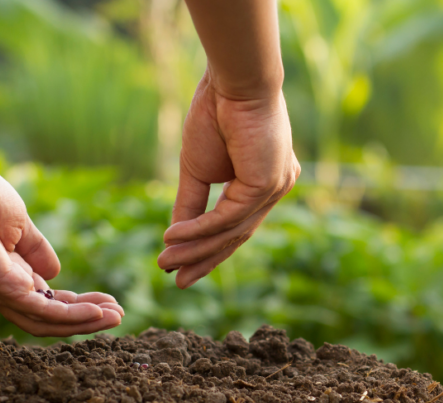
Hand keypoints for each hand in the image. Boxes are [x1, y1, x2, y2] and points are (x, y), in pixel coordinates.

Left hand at [0, 164, 123, 336]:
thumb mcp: (18, 221)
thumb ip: (36, 247)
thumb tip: (55, 271)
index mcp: (7, 271)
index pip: (47, 298)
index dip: (78, 303)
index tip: (108, 302)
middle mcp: (2, 288)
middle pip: (50, 316)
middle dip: (86, 317)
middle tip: (117, 315)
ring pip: (47, 322)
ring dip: (83, 323)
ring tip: (114, 318)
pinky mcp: (1, 288)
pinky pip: (42, 311)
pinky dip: (71, 315)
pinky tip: (96, 312)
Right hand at [157, 71, 300, 288]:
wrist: (231, 80)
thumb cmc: (215, 113)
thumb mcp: (197, 169)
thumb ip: (191, 205)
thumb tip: (175, 238)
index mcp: (265, 181)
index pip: (238, 226)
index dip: (209, 250)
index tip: (181, 269)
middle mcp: (276, 187)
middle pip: (238, 236)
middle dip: (205, 260)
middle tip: (177, 282)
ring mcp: (276, 187)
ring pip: (231, 231)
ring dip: (196, 249)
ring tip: (167, 262)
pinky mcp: (267, 184)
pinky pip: (228, 217)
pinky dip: (198, 229)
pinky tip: (173, 237)